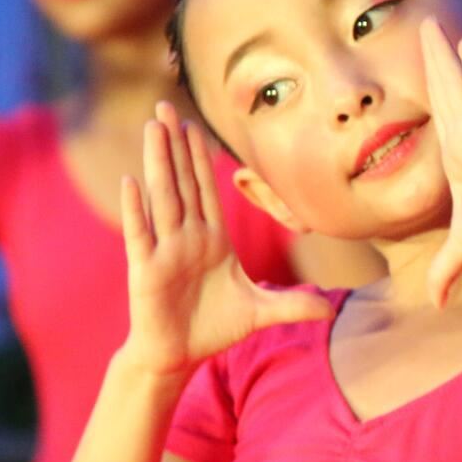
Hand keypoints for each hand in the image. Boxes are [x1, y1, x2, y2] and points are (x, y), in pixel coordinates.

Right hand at [119, 102, 332, 376]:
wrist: (179, 356)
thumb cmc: (214, 328)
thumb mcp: (261, 313)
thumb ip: (293, 305)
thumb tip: (330, 309)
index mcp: (212, 239)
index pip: (206, 189)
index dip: (201, 158)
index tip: (198, 126)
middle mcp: (186, 237)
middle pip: (182, 182)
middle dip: (176, 144)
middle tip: (168, 105)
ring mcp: (165, 250)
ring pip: (163, 197)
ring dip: (158, 161)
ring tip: (154, 126)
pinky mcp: (146, 270)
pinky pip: (140, 234)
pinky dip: (135, 209)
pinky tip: (131, 181)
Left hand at [420, 17, 461, 305]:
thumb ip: (446, 270)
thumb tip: (435, 303)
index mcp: (460, 156)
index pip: (438, 113)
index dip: (429, 85)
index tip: (418, 60)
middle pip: (445, 89)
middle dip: (432, 56)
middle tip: (421, 23)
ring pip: (460, 85)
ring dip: (446, 54)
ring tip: (431, 24)